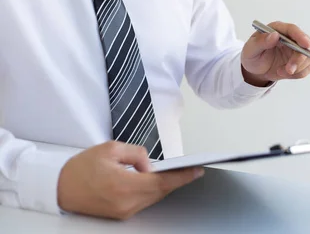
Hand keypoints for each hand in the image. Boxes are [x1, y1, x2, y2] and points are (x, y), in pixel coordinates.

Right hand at [57, 141, 203, 219]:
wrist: (59, 187)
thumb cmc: (81, 167)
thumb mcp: (110, 149)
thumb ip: (137, 154)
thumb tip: (151, 165)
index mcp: (123, 185)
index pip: (162, 182)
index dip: (183, 177)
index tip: (197, 171)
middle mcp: (125, 203)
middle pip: (161, 191)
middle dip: (177, 180)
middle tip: (191, 170)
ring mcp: (123, 212)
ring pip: (154, 197)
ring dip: (165, 186)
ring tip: (177, 174)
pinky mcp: (120, 215)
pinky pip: (144, 202)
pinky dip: (153, 191)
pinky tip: (157, 182)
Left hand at [241, 21, 309, 86]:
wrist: (255, 70)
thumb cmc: (252, 56)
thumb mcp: (250, 49)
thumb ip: (261, 42)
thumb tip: (274, 35)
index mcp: (278, 30)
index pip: (292, 30)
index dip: (301, 36)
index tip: (306, 44)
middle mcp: (290, 38)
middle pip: (304, 45)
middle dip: (299, 59)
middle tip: (289, 70)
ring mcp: (297, 50)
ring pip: (308, 58)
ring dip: (297, 68)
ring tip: (280, 72)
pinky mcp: (300, 61)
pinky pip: (307, 68)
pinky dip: (298, 74)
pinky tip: (285, 73)